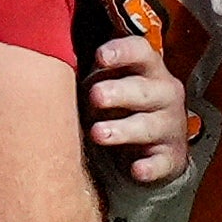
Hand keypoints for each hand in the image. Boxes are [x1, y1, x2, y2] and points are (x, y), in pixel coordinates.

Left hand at [84, 32, 190, 188]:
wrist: (148, 149)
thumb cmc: (120, 107)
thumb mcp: (107, 85)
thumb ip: (91, 74)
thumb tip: (50, 60)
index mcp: (148, 69)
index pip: (141, 52)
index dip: (122, 52)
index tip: (100, 57)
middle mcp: (164, 94)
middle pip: (144, 89)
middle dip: (120, 92)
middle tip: (95, 96)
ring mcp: (170, 126)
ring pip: (149, 126)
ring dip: (123, 129)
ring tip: (98, 134)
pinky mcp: (170, 157)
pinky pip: (161, 162)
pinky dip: (150, 167)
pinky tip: (137, 170)